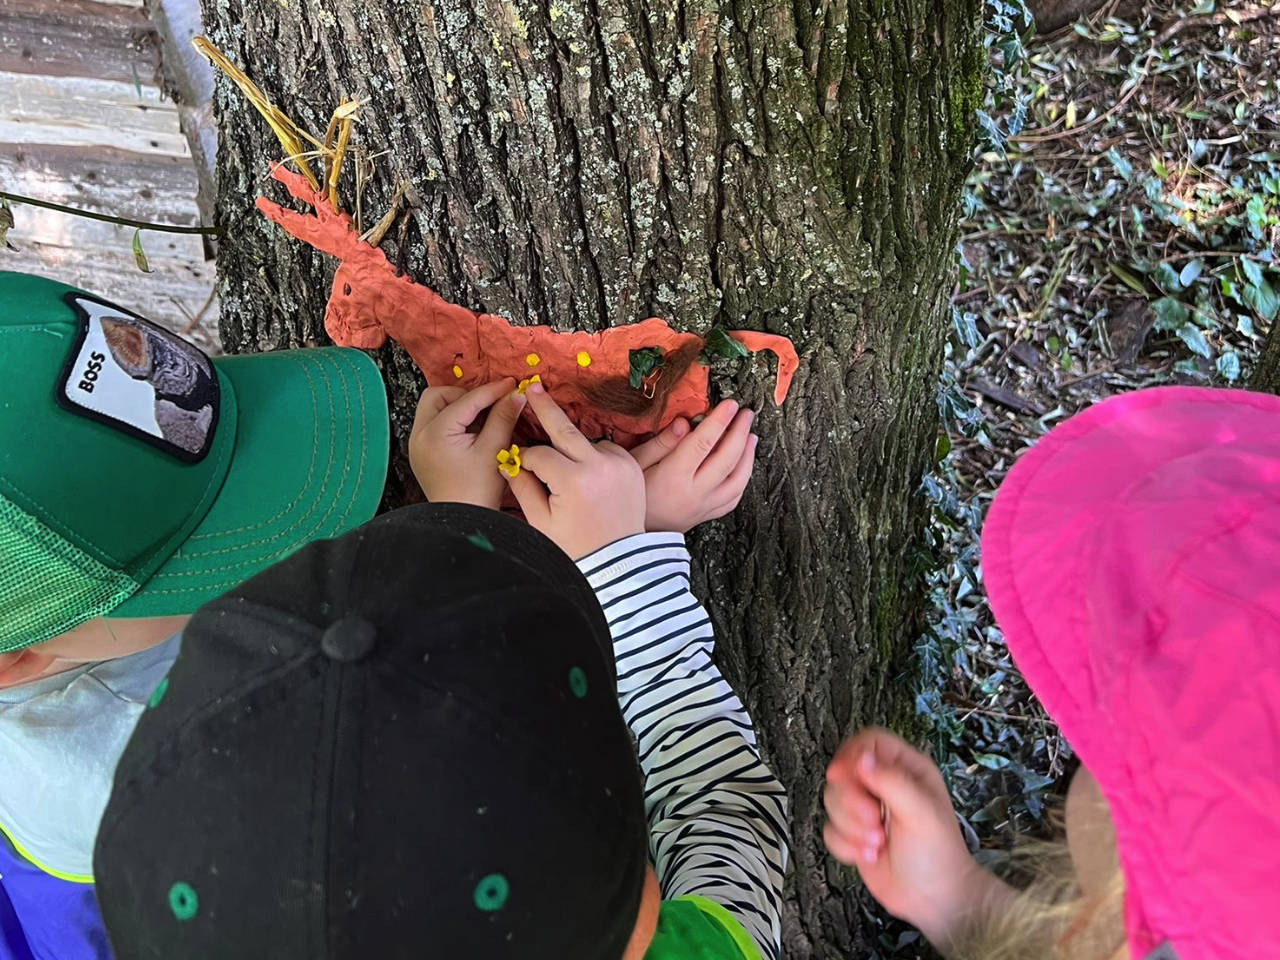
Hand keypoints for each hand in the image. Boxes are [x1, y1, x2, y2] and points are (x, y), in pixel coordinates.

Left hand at [409, 379, 525, 509]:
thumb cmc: (478, 492)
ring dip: (458, 407)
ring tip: (482, 419)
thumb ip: (503, 417)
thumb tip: (514, 394)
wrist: (463, 523)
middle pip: (439, 396)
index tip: (512, 384)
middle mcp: (419, 435)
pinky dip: (452, 422)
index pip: (467, 399)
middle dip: (466, 396)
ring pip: (434, 408)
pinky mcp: (422, 454)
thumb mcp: (495, 450)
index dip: (492, 390)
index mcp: (435, 433)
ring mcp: (417, 445)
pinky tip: (472, 432)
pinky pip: (434, 425)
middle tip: (490, 404)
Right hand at [504, 382, 645, 558]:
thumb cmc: (576, 549)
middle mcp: (599, 467)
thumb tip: (510, 461)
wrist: (618, 566)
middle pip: (565, 429)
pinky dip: (595, 456)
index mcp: (572, 482)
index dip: (525, 459)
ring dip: (572, 447)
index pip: (539, 454)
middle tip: (532, 386)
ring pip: (586, 442)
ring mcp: (619, 465)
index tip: (517, 463)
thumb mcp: (541, 522)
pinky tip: (587, 473)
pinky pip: (607, 450)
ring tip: (564, 468)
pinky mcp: (632, 468)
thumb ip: (524, 487)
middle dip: (546, 408)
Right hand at [629, 400, 757, 532]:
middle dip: (740, 432)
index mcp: (674, 476)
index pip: (703, 443)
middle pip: (727, 459)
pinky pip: (733, 498)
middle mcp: (694, 492)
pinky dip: (742, 479)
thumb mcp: (636, 464)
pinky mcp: (707, 514)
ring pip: (737, 480)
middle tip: (746, 414)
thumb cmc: (632, 494)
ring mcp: (704, 506)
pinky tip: (744, 465)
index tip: (731, 405)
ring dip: (748, 456)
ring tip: (751, 436)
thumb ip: (661, 443)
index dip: (719, 421)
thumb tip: (685, 423)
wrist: (629, 535)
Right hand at [823, 728, 1012, 951]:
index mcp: (906, 769)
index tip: (843, 776)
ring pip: (833, 801)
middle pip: (844, 772)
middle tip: (874, 821)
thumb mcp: (920, 811)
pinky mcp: (853, 834)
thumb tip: (860, 759)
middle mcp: (884, 785)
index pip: (869, 742)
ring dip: (851, 827)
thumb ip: (890, 780)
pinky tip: (869, 856)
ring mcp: (866, 810)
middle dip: (852, 802)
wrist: (933, 900)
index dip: (852, 755)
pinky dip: (845, 845)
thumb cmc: (937, 853)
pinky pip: (830, 829)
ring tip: (878, 843)